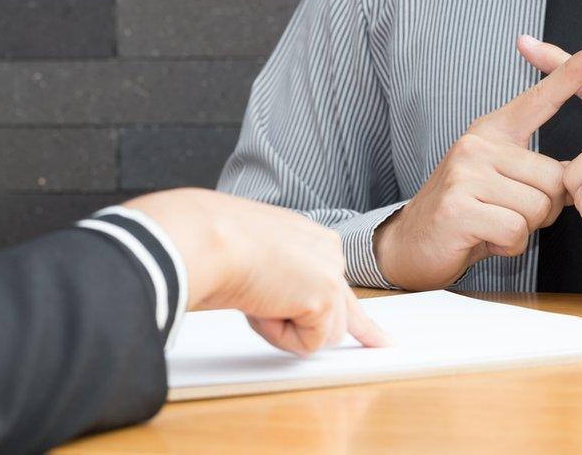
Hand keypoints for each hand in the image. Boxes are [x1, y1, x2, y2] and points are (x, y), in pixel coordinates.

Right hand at [122, 189, 389, 355]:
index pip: (337, 279)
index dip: (354, 314)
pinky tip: (261, 306)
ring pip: (325, 334)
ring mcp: (330, 272)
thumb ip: (278, 280)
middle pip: (343, 313)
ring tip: (256, 301)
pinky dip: (279, 336)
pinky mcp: (325, 296)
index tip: (373, 333)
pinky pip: (308, 343)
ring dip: (286, 330)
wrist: (207, 237)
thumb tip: (275, 305)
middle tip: (374, 343)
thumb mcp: (253, 258)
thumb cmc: (214, 241)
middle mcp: (328, 251)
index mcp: (310, 238)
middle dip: (350, 332)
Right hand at [374, 40, 581, 290]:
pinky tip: (483, 239)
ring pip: (537, 209)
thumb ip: (531, 170)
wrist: (411, 243)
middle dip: (542, 210)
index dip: (571, 74)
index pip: (539, 99)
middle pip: (553, 180)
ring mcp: (465, 174)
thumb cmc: (464, 212)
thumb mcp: (496, 178)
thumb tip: (573, 177)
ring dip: (523, 230)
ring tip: (491, 226)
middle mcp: (477, 145)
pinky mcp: (458, 208)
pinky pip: (515, 231)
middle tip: (507, 213)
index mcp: (491, 132)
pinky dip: (508, 245)